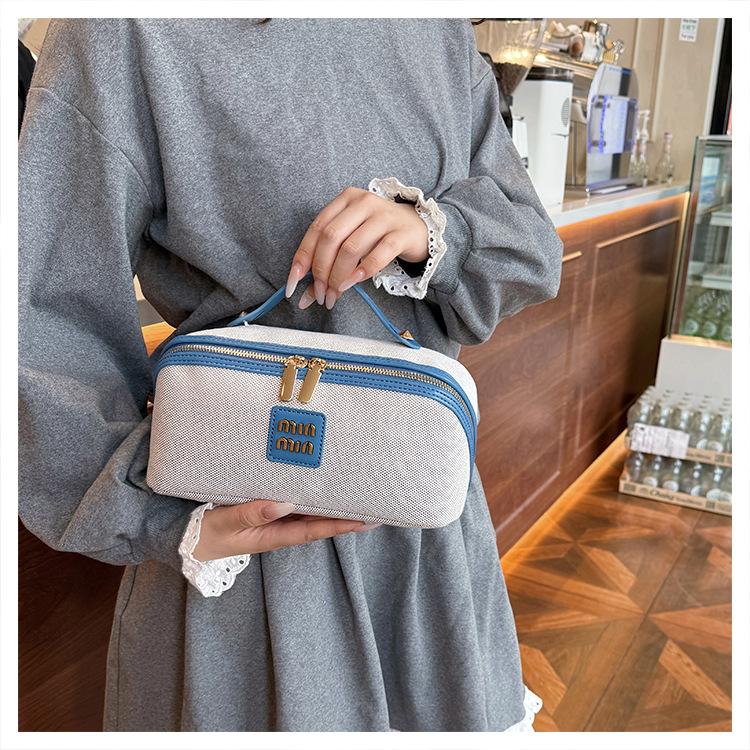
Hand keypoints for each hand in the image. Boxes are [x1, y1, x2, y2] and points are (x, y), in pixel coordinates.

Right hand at [192, 500, 379, 560]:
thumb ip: (252, 513)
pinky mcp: (267, 507)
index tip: (368, 519)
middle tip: (376, 503)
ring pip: (310, 510)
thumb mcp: (226, 523)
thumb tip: (284, 503)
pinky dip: (311, 492)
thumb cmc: (206, 532)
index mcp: (275, 535)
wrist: (185, 537)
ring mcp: (275, 517)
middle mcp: (281, 526)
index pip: (316, 530)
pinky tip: (322, 482)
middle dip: (347, 514)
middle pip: (321, 520)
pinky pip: (295, 500)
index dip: (342, 525)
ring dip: (333, 502)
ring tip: (358, 490)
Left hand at [284, 186, 427, 308]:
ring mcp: (384, 216)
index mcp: (346, 200)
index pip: (316, 228)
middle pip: (331, 238)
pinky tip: (354, 283)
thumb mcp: (351, 242)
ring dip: (338, 276)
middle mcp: (363, 203)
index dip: (302, 258)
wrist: (419, 228)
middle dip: (321, 271)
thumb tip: (305, 295)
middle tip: (320, 294)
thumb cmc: (379, 236)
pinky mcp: (401, 234)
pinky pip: (378, 254)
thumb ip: (329, 262)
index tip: (293, 284)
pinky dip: (362, 272)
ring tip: (335, 295)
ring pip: (351, 247)